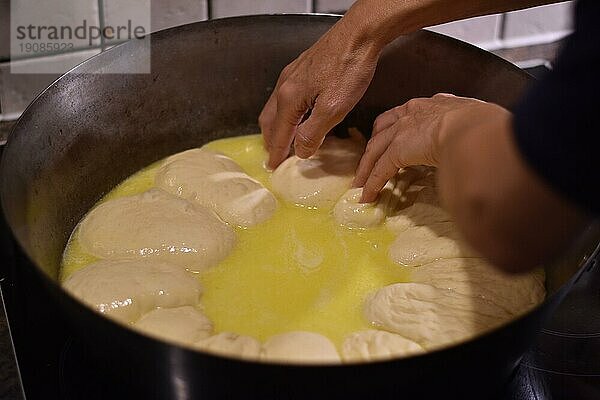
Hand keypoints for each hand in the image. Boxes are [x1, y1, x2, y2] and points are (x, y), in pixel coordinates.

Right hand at [259, 18, 381, 168]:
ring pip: (276, 107)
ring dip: (277, 126)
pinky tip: (300, 115)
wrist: (360, 33)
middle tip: (276, 156)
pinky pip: (286, 96)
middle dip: (271, 141)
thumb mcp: (333, 109)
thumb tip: (300, 151)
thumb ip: (313, 133)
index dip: (276, 154)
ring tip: (286, 139)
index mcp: (289, 98)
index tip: (273, 168)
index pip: (278, 134)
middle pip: (270, 121)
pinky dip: (286, 112)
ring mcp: (293, 74)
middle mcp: (285, 85)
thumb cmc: (349, 68)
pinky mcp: (304, 67)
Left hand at [353, 94, 501, 201]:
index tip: (397, 136)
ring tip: (361, 183)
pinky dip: (372, 184)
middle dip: (376, 144)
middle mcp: (414, 112)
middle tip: (369, 160)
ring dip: (367, 167)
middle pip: (384, 128)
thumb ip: (475, 130)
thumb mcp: (481, 122)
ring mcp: (402, 130)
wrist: (475, 129)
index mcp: (436, 104)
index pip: (410, 114)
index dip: (400, 126)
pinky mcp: (397, 150)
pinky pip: (379, 170)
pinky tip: (367, 196)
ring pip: (376, 149)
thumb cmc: (488, 126)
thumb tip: (484, 141)